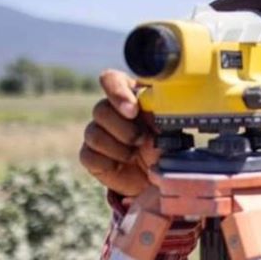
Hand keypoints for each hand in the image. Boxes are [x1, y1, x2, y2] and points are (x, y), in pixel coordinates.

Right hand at [79, 70, 160, 196]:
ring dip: (118, 147)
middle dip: (124, 129)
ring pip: (93, 133)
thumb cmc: (166, 148)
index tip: (132, 110)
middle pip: (100, 109)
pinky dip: (108, 163)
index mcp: (132, 97)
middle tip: (142, 140)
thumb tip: (159, 113)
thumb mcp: (171, 131)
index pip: (112, 80)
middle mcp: (112, 111)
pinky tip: (121, 165)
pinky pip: (88, 155)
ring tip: (134, 154)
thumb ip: (165, 117)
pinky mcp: (91, 155)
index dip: (117, 92)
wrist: (158, 179)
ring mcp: (98, 132)